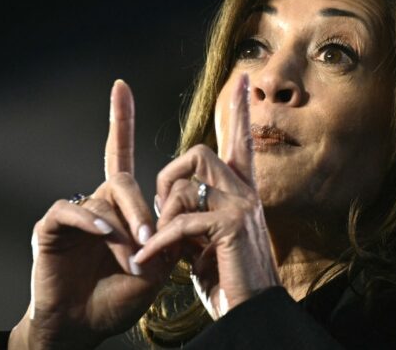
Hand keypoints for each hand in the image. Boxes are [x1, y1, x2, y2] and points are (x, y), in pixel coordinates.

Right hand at [10, 80, 167, 348]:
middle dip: (142, 209)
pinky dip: (92, 222)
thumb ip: (166, 237)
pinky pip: (71, 210)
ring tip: (131, 259)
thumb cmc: (118, 298)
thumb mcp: (155, 267)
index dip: (119, 122)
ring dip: (123, 230)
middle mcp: (95, 203)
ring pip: (103, 201)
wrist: (83, 327)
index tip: (121, 87)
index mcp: (119, 207)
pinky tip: (106, 236)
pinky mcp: (50, 227)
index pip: (118, 155)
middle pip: (123, 180)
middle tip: (151, 241)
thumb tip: (179, 210)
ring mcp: (72, 214)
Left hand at [133, 74, 279, 319]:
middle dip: (168, 179)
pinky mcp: (231, 227)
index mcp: (242, 194)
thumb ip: (195, 216)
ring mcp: (242, 207)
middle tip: (161, 214)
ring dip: (163, 215)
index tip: (241, 81)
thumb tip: (171, 205)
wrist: (250, 313)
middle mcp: (246, 193)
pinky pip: (180, 221)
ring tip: (161, 246)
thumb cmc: (229, 282)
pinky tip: (146, 262)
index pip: (239, 144)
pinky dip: (157, 244)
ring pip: (186, 182)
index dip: (238, 113)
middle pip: (198, 153)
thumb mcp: (207, 242)